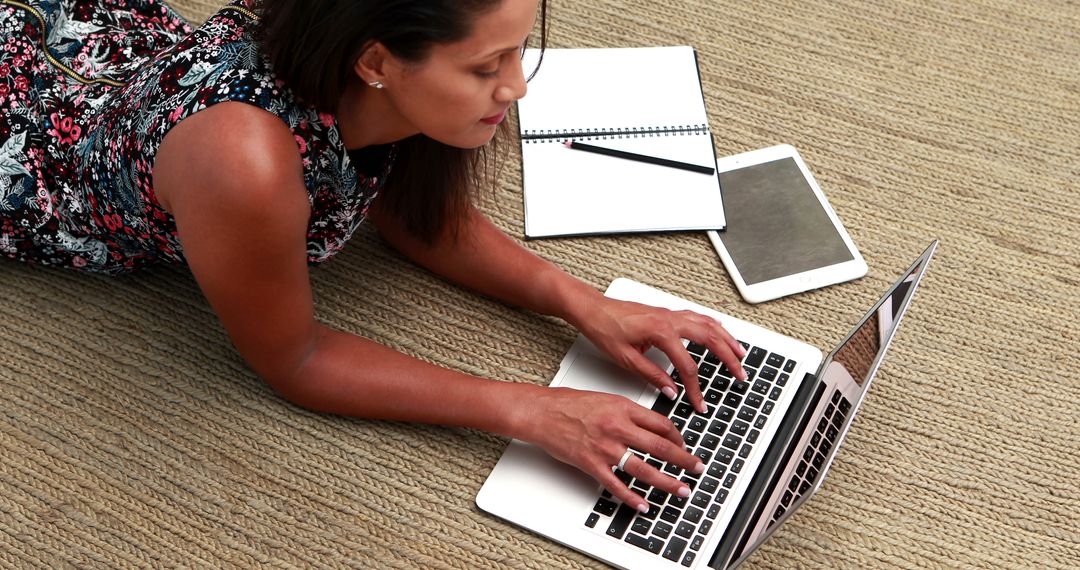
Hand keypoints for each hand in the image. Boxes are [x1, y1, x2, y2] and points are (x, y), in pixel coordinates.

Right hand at [520, 387, 705, 511]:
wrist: (542, 412)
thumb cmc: (570, 404)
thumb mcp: (606, 399)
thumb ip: (629, 412)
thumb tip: (651, 426)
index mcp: (623, 408)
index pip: (661, 424)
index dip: (679, 437)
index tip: (685, 445)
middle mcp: (617, 427)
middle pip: (660, 447)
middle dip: (684, 460)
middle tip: (697, 468)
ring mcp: (605, 448)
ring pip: (644, 469)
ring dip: (667, 482)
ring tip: (681, 489)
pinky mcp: (592, 464)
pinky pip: (617, 485)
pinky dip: (632, 498)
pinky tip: (644, 504)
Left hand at [573, 297, 746, 413]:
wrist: (593, 309)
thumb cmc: (605, 329)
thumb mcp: (626, 359)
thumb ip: (652, 375)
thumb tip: (671, 390)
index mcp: (661, 332)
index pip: (687, 366)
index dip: (695, 388)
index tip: (699, 403)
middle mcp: (670, 320)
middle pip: (710, 340)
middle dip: (728, 359)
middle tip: (741, 375)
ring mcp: (671, 314)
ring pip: (708, 324)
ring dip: (727, 339)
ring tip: (741, 354)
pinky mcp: (667, 313)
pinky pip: (698, 317)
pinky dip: (713, 325)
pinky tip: (721, 330)